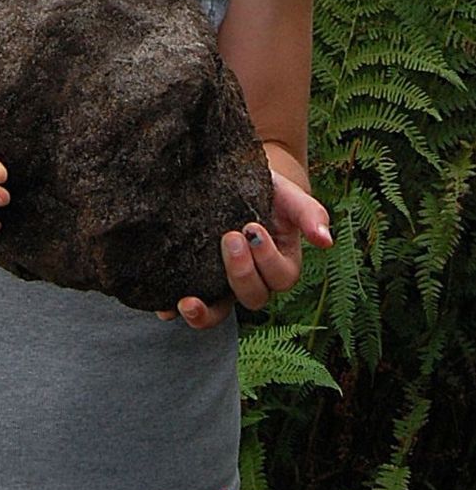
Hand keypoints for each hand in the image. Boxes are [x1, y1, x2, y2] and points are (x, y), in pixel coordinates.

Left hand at [157, 170, 331, 329]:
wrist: (234, 177)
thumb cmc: (267, 187)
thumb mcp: (287, 193)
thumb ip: (309, 213)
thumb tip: (326, 241)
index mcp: (281, 263)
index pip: (280, 276)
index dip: (267, 259)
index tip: (252, 227)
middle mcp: (255, 280)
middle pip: (253, 297)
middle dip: (240, 272)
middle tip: (228, 237)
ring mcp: (224, 283)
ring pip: (221, 312)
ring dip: (205, 313)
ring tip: (187, 302)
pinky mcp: (198, 279)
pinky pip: (190, 301)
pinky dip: (173, 309)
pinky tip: (163, 306)